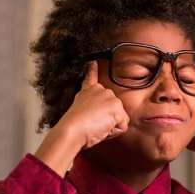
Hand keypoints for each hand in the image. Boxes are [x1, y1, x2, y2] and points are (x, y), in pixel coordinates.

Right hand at [33, 61, 128, 176]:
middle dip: (108, 120)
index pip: (91, 78)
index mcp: (88, 91)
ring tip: (96, 126)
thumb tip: (99, 115)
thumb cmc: (74, 128)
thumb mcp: (81, 113)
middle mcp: (100, 90)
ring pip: (119, 119)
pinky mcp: (116, 106)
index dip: (92, 69)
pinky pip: (122, 126)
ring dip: (110, 127)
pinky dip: (113, 132)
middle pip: (114, 110)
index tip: (93, 61)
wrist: (72, 130)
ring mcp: (109, 97)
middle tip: (93, 124)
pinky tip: (101, 128)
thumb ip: (91, 109)